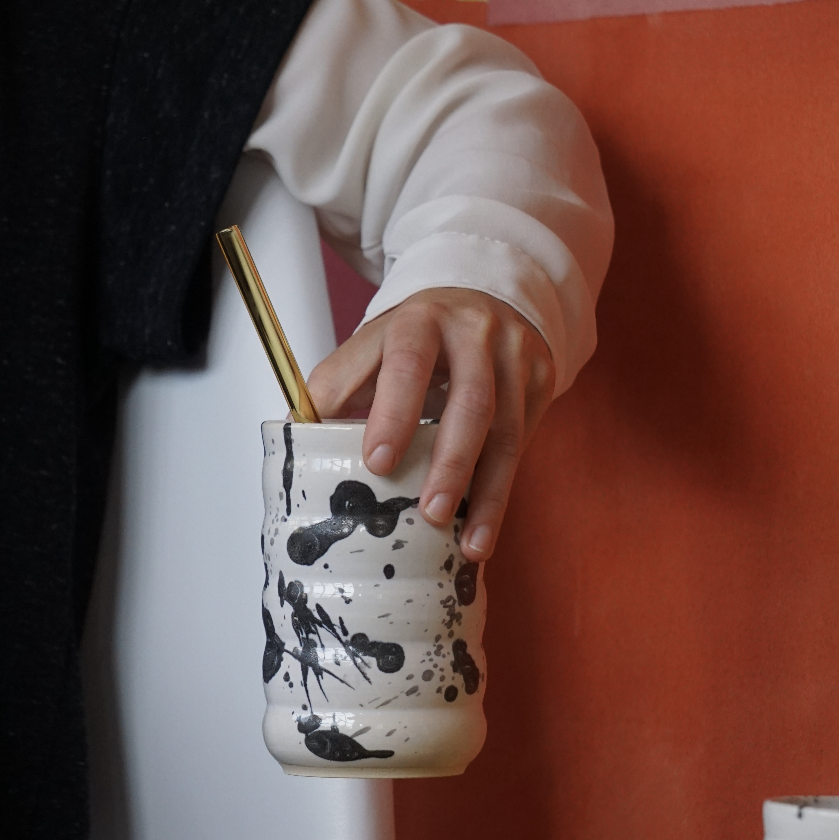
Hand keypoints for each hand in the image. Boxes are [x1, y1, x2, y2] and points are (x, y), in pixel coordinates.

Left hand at [307, 288, 554, 561]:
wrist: (484, 297)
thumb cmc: (418, 337)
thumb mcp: (373, 347)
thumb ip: (335, 387)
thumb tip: (296, 437)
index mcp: (421, 321)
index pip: (408, 364)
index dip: (393, 413)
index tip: (377, 462)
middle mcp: (475, 333)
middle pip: (472, 403)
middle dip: (451, 464)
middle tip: (429, 514)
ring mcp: (516, 355)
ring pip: (509, 433)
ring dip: (488, 495)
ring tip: (469, 543)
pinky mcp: (542, 379)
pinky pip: (526, 442)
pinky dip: (503, 489)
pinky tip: (484, 525)